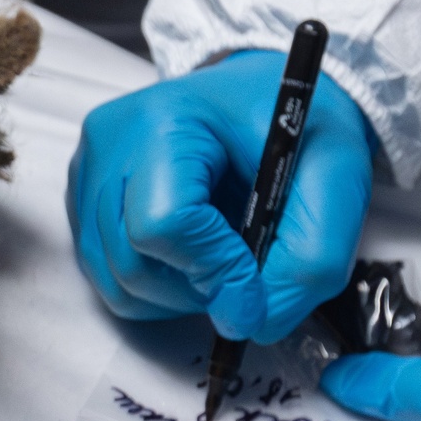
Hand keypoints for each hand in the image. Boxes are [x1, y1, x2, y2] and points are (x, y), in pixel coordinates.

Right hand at [68, 51, 376, 343]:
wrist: (265, 98)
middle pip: (131, 261)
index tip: (257, 285)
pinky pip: (105, 275)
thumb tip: (249, 322)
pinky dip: (154, 286)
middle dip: (197, 289)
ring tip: (220, 258)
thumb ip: (307, 260)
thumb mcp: (337, 180)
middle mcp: (109, 142)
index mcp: (164, 120)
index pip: (163, 224)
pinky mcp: (83, 199)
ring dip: (175, 295)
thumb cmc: (297, 126)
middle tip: (246, 271)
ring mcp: (87, 172)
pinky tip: (190, 253)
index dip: (215, 270)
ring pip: (113, 280)